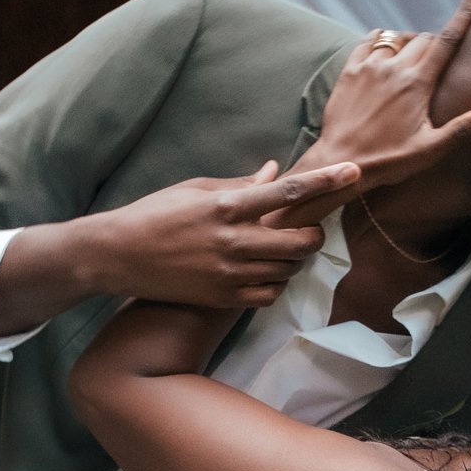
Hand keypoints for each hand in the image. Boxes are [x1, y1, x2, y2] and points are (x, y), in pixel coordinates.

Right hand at [19, 157, 361, 327]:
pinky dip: (276, 284)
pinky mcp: (222, 298)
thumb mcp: (195, 189)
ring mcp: (228, 273)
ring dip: (294, 259)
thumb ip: (240, 184)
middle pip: (301, 241)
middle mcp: (232, 241)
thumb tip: (276, 172)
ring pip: (288, 270)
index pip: (289, 193)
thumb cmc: (154, 214)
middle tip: (307, 230)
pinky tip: (263, 273)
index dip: (326, 182)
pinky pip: (270, 295)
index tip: (354, 173)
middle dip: (314, 235)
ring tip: (278, 249)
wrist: (116, 256)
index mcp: (226, 205)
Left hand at [293, 0, 470, 194]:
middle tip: (439, 69)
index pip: (448, 37)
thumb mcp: (429, 149)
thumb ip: (463, 129)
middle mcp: (394, 66)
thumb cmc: (388, 161)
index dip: (467, 7)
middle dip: (438, 44)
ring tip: (414, 66)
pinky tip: (387, 54)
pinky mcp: (350, 69)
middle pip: (426, 37)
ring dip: (412, 43)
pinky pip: (372, 40)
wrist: (339, 163)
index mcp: (417, 82)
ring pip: (399, 37)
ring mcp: (369, 65)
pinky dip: (384, 40)